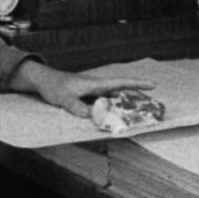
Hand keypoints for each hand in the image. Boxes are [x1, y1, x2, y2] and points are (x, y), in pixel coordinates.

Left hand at [8, 61, 154, 119]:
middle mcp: (98, 87)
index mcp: (95, 84)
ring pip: (116, 98)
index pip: (120, 83)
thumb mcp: (64, 98)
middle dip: (138, 96)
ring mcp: (94, 92)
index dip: (137, 84)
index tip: (153, 85)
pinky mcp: (89, 98)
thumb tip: (92, 116)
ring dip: (128, 103)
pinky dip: (115, 108)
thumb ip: (77, 107)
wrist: (44, 81)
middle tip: (154, 105)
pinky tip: (119, 115)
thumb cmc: (55, 86)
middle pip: (122, 91)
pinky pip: (106, 103)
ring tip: (142, 111)